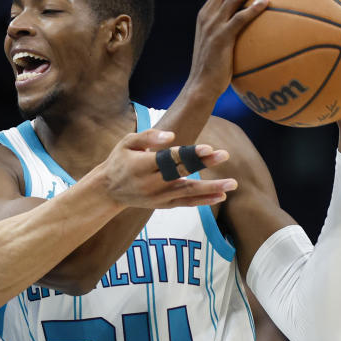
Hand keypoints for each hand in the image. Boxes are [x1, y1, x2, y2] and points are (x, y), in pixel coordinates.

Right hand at [97, 129, 236, 208]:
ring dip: (211, 188)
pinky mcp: (163, 205)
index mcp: (143, 166)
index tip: (209, 148)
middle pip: (183, 173)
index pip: (171, 159)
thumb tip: (172, 136)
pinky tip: (220, 196)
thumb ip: (148, 136)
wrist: (108, 191)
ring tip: (232, 184)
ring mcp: (159, 197)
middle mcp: (152, 184)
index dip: (190, 153)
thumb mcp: (126, 143)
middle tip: (225, 155)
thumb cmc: (120, 161)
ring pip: (188, 192)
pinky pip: (186, 203)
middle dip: (204, 165)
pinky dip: (203, 201)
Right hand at [184, 0, 273, 98]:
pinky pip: (239, 19)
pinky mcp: (220, 39)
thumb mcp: (219, 45)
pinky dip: (253, 8)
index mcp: (206, 14)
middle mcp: (207, 16)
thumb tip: (252, 27)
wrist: (200, 86)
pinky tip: (267, 1)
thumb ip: (230, 31)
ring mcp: (212, 27)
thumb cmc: (214, 70)